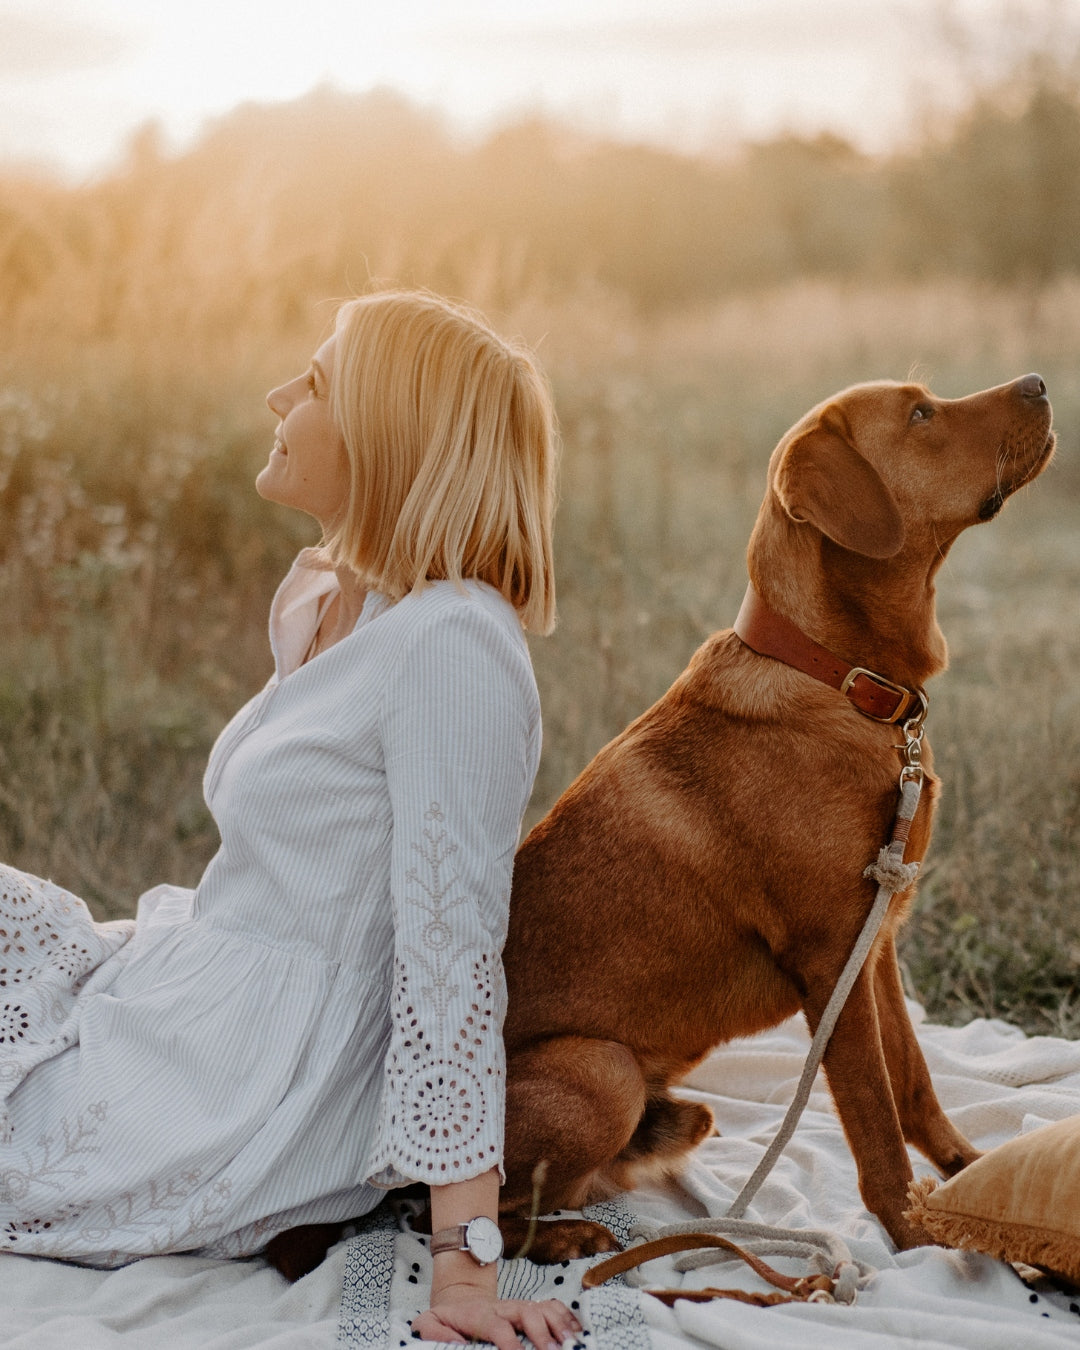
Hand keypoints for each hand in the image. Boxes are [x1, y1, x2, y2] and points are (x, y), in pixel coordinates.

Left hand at [412, 1283, 581, 1349]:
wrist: (460, 1298)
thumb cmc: (447, 1319)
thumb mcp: (429, 1323)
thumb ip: (433, 1333)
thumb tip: (452, 1344)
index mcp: (480, 1314)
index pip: (498, 1327)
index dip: (510, 1343)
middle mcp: (503, 1308)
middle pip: (527, 1313)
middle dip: (542, 1334)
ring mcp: (519, 1306)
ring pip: (543, 1308)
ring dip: (559, 1325)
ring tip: (571, 1344)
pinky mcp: (529, 1309)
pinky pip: (552, 1307)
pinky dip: (567, 1318)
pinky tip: (576, 1334)